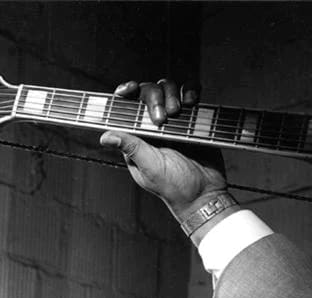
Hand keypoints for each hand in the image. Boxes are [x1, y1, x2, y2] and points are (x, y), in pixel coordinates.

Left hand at [101, 78, 227, 227]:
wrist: (206, 193)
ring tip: (178, 112)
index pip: (126, 111)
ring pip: (167, 90)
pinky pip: (189, 94)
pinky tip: (191, 102)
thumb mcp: (150, 167)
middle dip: (154, 98)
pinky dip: (190, 91)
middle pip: (147, 94)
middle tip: (163, 117)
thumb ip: (131, 148)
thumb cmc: (176, 187)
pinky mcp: (192, 118)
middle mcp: (153, 128)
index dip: (125, 96)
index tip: (128, 90)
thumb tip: (104, 136)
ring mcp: (173, 122)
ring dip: (172, 94)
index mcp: (137, 140)